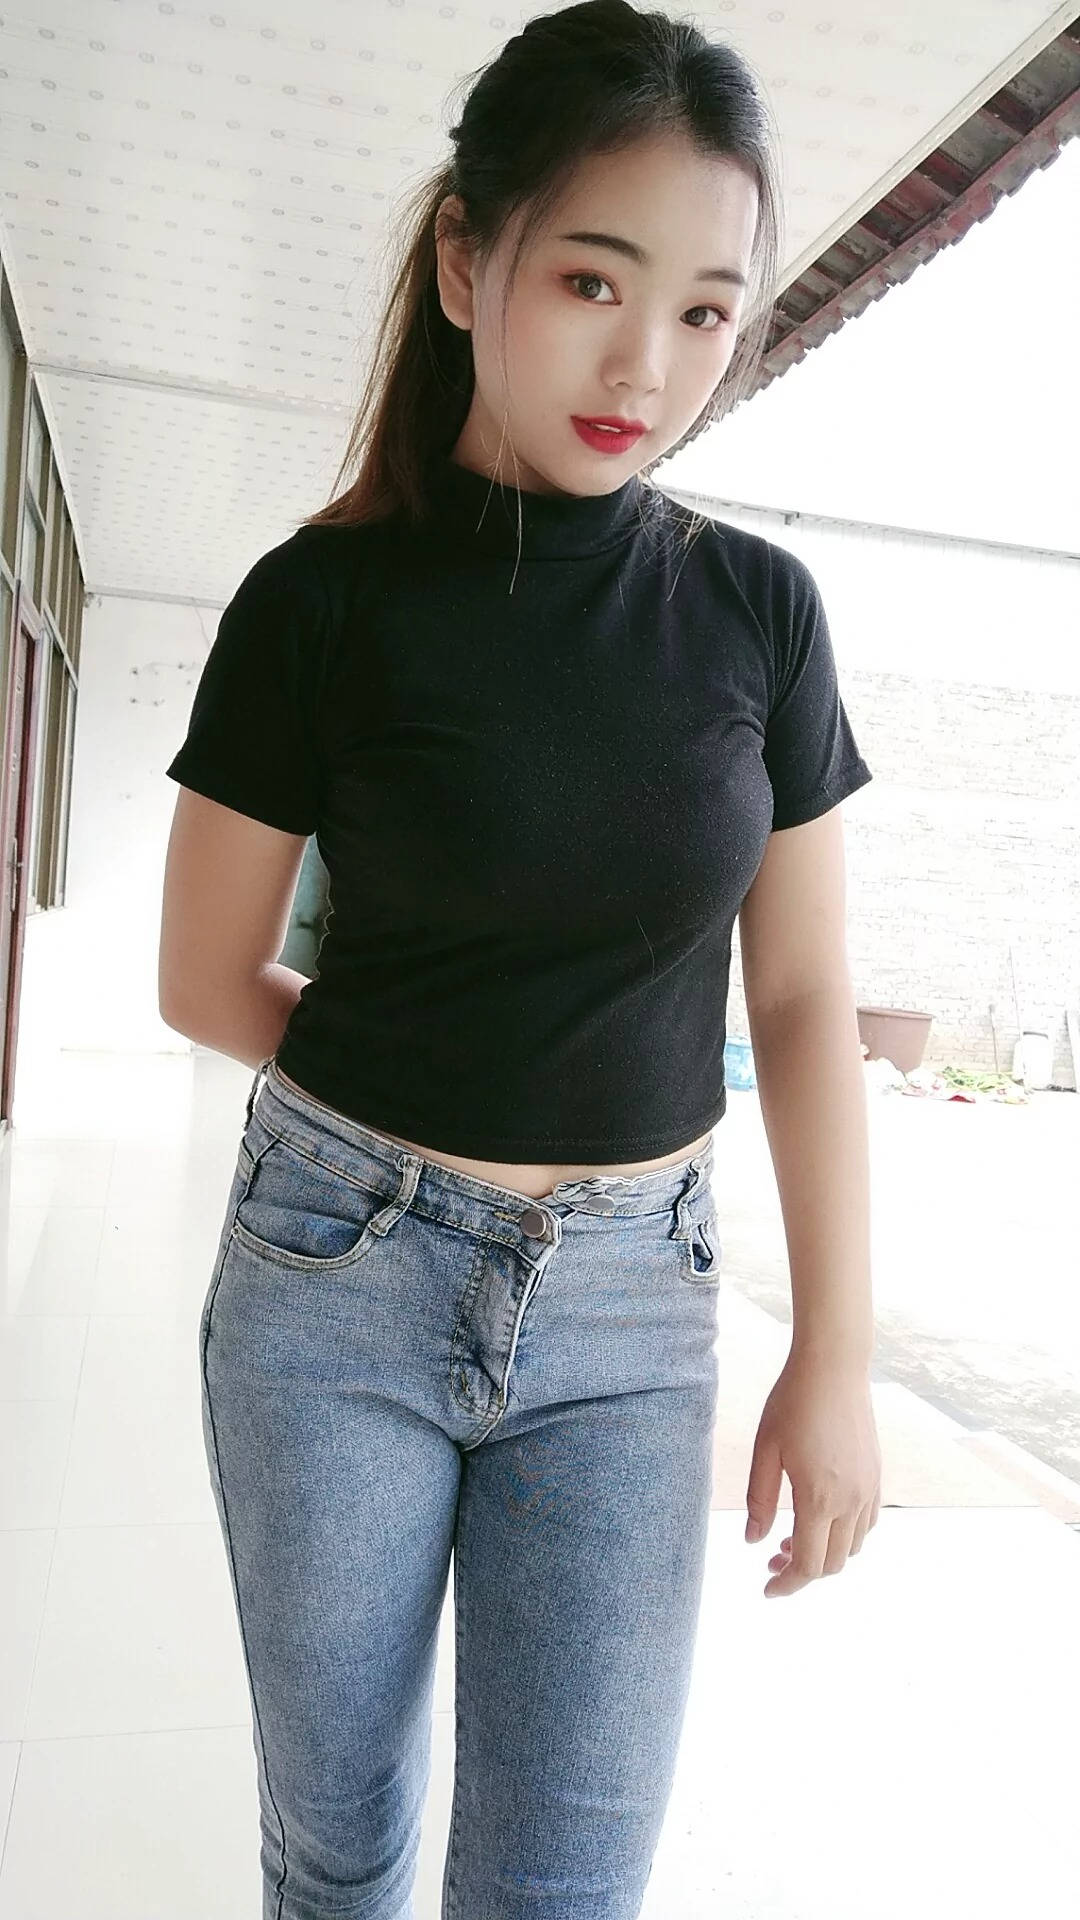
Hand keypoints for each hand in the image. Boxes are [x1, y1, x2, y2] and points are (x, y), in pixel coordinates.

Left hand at [744, 1347, 880, 1598]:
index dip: (786, 1585)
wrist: (835, 1366)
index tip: (766, 1590)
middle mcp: (851, 1500)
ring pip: (853, 1548)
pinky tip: (821, 1518)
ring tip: (791, 1539)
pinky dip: (845, 1536)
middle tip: (771, 1560)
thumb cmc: (792, 1402)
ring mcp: (869, 1490)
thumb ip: (759, 1500)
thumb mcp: (764, 1449)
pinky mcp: (877, 1476)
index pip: (807, 1565)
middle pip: (833, 1564)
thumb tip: (754, 1542)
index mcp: (819, 1498)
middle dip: (802, 1572)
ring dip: (824, 1554)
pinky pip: (867, 1524)